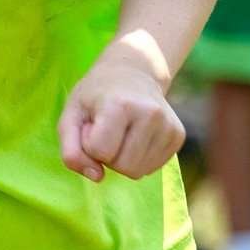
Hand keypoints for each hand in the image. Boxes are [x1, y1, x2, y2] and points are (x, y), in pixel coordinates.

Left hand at [59, 41, 184, 183]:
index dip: (89, 144)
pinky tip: (137, 136)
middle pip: (123, 167)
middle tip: (108, 130)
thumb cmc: (96, 96)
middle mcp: (150, 113)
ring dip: (124, 159)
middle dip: (109, 156)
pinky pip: (152, 168)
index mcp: (120, 104)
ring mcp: (168, 125)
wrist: (132, 72)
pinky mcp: (178, 135)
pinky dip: (139, 159)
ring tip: (122, 132)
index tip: (94, 124)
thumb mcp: (71, 115)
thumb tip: (97, 177)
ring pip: (138, 172)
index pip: (100, 152)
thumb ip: (71, 151)